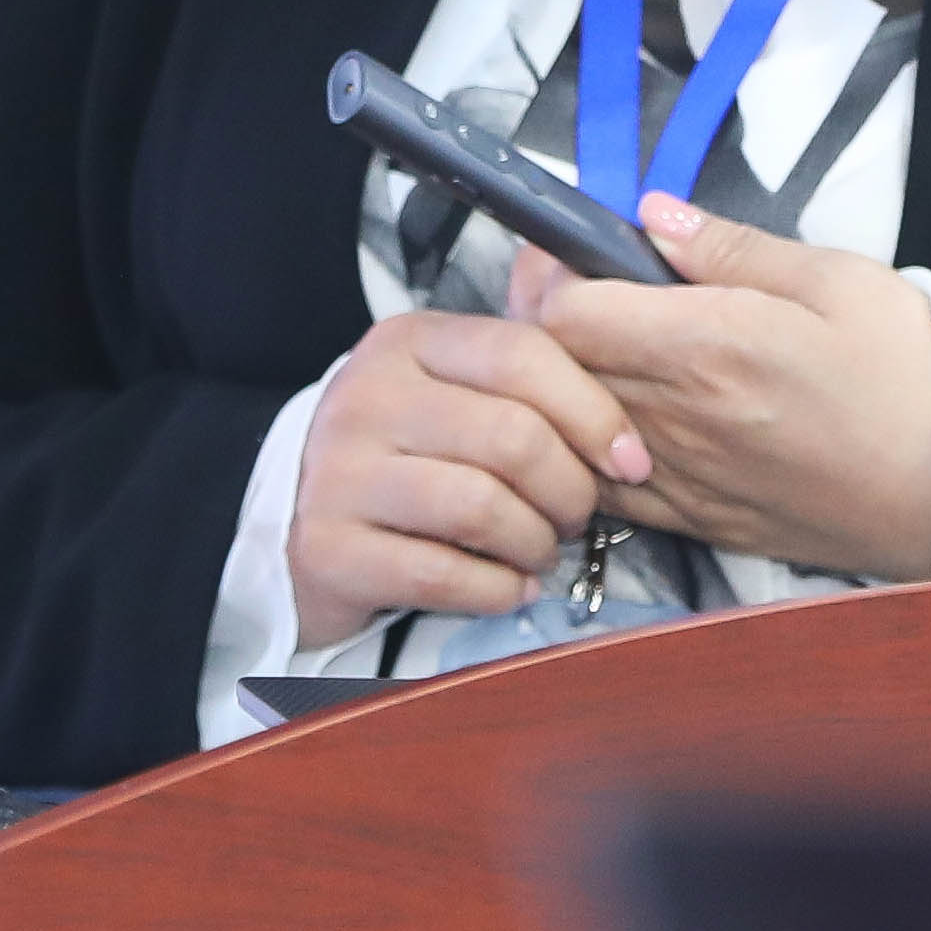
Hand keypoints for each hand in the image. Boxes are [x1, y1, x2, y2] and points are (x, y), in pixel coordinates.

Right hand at [285, 307, 651, 644]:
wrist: (299, 519)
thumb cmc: (409, 455)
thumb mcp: (454, 392)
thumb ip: (528, 385)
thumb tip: (628, 439)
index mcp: (409, 341)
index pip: (522, 354)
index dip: (594, 412)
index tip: (631, 462)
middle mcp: (367, 395)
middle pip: (512, 437)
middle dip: (570, 489)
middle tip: (576, 516)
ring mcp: (337, 471)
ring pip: (481, 506)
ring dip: (536, 542)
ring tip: (540, 552)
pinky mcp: (326, 547)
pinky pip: (442, 574)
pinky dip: (496, 589)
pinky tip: (508, 587)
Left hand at [525, 197, 930, 578]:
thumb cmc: (904, 375)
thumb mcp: (835, 280)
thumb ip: (732, 247)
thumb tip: (653, 217)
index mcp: (710, 344)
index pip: (568, 314)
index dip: (548, 276)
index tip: (565, 253)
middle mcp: (679, 417)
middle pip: (554, 370)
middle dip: (542, 323)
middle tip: (568, 289)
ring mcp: (680, 477)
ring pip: (569, 430)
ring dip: (561, 388)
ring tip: (592, 352)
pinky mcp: (694, 520)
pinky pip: (603, 490)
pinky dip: (586, 451)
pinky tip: (611, 421)